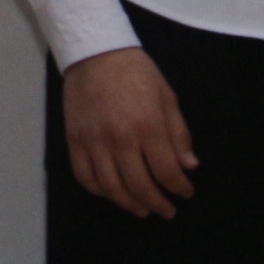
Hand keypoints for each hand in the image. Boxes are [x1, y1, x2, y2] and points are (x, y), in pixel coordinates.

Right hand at [62, 46, 195, 218]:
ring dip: (129, 205)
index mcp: (147, 126)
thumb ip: (178, 133)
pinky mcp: (75, 141)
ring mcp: (94, 142)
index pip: (167, 172)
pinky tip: (112, 193)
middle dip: (157, 204)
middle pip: (140, 186)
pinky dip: (99, 191)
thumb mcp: (167, 97)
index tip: (186, 193)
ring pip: (112, 188)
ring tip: (141, 210)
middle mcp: (120, 139)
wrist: (95, 53)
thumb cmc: (137, 73)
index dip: (179, 188)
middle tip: (166, 211)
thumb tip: (189, 166)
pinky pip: (85, 176)